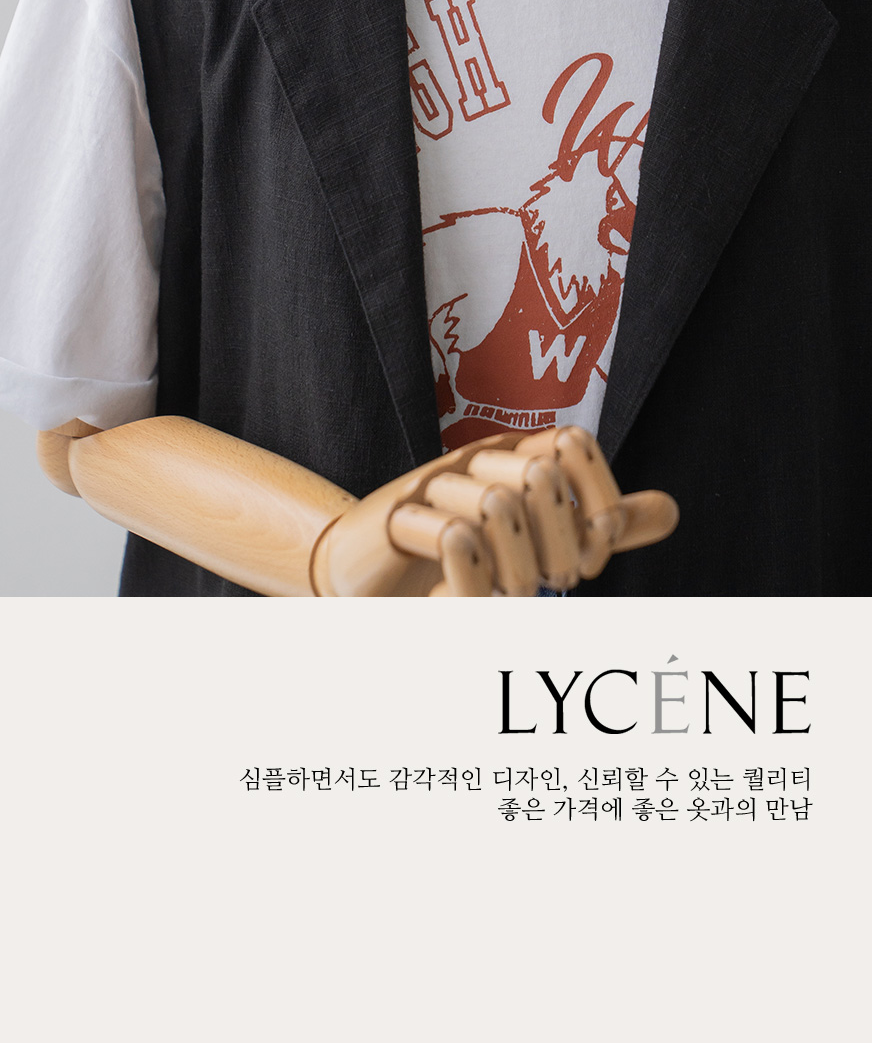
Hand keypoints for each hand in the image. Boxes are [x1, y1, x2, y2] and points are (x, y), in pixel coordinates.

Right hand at [313, 426, 677, 595]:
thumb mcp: (542, 542)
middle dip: (559, 542)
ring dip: (515, 568)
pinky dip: (470, 581)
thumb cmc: (463, 561)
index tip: (594, 552)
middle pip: (539, 475)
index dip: (596, 497)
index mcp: (514, 454)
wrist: (371, 581)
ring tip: (509, 597)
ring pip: (496, 504)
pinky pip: (448, 536)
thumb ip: (599, 528)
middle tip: (553, 585)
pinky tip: (461, 599)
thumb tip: (672, 510)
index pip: (571, 443)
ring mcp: (432, 485)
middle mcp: (476, 460)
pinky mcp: (394, 519)